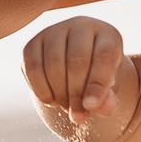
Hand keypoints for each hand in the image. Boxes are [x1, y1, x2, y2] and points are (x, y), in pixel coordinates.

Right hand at [22, 16, 139, 141]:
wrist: (76, 65)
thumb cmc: (96, 77)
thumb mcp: (108, 88)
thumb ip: (108, 98)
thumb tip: (103, 109)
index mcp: (107, 34)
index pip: (104, 56)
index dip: (98, 84)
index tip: (91, 107)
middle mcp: (81, 25)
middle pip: (77, 61)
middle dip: (77, 94)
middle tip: (78, 116)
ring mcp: (54, 31)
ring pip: (53, 65)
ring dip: (60, 94)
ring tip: (68, 107)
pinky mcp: (32, 43)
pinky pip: (33, 68)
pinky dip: (41, 90)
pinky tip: (52, 100)